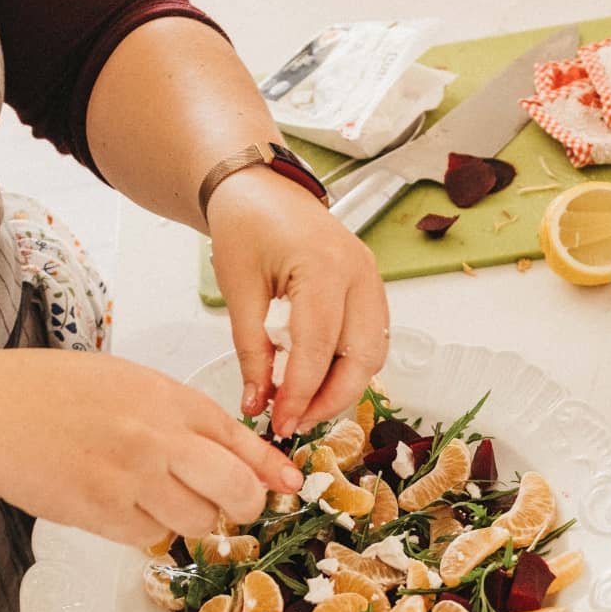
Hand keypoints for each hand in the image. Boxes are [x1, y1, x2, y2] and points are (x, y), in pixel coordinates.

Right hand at [0, 350, 301, 548]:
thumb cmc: (58, 394)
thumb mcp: (131, 384)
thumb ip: (182, 417)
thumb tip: (235, 455)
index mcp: (169, 398)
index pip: (241, 441)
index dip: (271, 471)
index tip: (289, 487)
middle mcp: (158, 439)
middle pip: (236, 491)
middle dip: (245, 506)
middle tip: (232, 507)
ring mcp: (132, 480)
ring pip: (198, 522)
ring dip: (192, 520)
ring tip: (160, 498)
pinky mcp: (104, 515)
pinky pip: (150, 537)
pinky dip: (145, 530)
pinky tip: (121, 504)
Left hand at [207, 166, 390, 437]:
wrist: (261, 188)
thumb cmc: (245, 225)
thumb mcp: (238, 290)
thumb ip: (250, 351)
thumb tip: (256, 404)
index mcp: (323, 267)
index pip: (319, 349)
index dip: (300, 394)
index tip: (279, 423)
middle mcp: (359, 273)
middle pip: (361, 358)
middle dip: (329, 399)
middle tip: (293, 422)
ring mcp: (371, 279)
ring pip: (373, 353)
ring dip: (341, 387)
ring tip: (302, 405)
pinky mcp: (369, 287)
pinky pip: (370, 338)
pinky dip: (347, 366)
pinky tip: (315, 379)